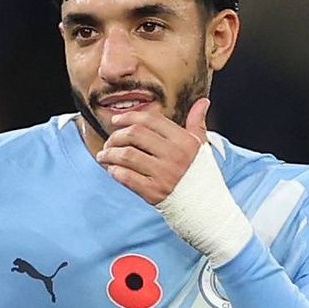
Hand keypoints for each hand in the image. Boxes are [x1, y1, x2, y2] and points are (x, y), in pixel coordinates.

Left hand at [96, 98, 210, 204]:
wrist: (204, 206)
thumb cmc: (199, 173)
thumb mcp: (201, 146)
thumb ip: (197, 123)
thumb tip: (203, 101)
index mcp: (184, 141)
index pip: (150, 120)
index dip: (129, 117)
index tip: (116, 121)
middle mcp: (174, 156)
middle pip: (134, 135)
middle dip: (116, 136)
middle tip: (109, 142)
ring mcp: (163, 174)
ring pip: (126, 155)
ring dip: (110, 154)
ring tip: (103, 155)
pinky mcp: (154, 192)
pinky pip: (127, 177)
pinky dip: (115, 171)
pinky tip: (112, 169)